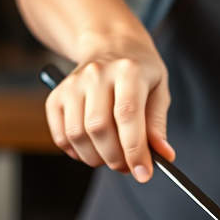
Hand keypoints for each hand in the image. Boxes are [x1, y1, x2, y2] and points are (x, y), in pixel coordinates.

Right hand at [44, 34, 174, 182]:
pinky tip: (93, 148)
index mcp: (128, 70)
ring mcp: (73, 84)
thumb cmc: (139, 71)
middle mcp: (97, 74)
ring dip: (96, 158)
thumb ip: (157, 125)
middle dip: (116, 158)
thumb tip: (163, 156)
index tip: (144, 173)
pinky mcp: (56, 96)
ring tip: (112, 156)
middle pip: (99, 128)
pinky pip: (61, 136)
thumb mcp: (159, 90)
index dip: (134, 150)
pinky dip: (76, 152)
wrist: (111, 45)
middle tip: (128, 166)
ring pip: (77, 135)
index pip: (127, 115)